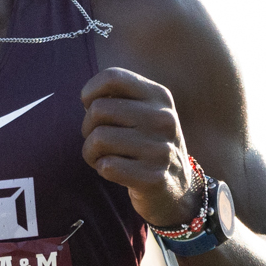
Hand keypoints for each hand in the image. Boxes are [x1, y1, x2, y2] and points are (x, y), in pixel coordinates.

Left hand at [79, 67, 198, 230]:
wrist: (177, 188)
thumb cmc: (146, 144)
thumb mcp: (143, 112)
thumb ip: (118, 97)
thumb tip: (88, 98)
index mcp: (160, 96)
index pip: (113, 77)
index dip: (90, 93)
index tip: (90, 107)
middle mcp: (163, 119)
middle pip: (98, 110)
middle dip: (87, 127)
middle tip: (99, 141)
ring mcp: (160, 149)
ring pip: (98, 139)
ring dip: (91, 152)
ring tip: (105, 157)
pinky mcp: (153, 177)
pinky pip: (106, 166)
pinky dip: (102, 169)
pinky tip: (115, 171)